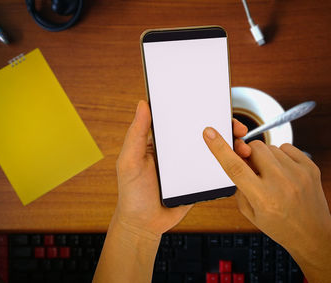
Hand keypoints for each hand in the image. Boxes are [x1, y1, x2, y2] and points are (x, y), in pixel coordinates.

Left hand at [114, 100, 249, 237]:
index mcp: (162, 142)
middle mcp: (178, 150)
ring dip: (230, 145)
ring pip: (214, 150)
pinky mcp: (199, 180)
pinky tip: (240, 162)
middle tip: (237, 127)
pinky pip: (216, 170)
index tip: (215, 104)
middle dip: (223, 126)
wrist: (144, 224)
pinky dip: (229, 164)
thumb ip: (136, 134)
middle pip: (203, 133)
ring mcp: (190, 165)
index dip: (199, 110)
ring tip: (243, 146)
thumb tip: (142, 105)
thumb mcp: (130, 161)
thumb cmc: (132, 193)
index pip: (182, 120)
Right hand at [203, 127, 330, 281]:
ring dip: (264, 157)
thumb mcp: (249, 212)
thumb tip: (236, 157)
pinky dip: (279, 156)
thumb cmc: (279, 225)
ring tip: (270, 174)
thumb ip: (239, 184)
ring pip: (269, 146)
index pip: (235, 167)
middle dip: (247, 154)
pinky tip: (282, 171)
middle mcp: (281, 184)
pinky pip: (285, 147)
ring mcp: (298, 173)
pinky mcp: (310, 167)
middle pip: (253, 149)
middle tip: (252, 168)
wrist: (313, 235)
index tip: (210, 133)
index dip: (219, 148)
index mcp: (262, 198)